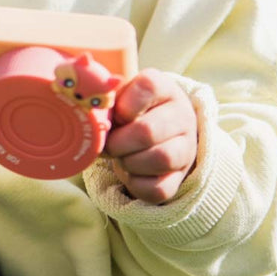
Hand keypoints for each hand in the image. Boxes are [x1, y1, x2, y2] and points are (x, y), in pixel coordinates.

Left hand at [104, 68, 196, 203]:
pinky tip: (129, 172)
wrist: (162, 129)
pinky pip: (159, 188)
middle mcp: (182, 115)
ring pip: (159, 159)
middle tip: (108, 144)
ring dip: (128, 162)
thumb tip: (90, 112)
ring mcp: (185, 147)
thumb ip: (109, 96)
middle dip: (118, 142)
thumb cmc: (133, 107)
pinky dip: (136, 184)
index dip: (123, 106)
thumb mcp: (124, 92)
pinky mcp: (180, 176)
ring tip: (120, 156)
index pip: (147, 87)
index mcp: (165, 88)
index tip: (115, 116)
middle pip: (147, 131)